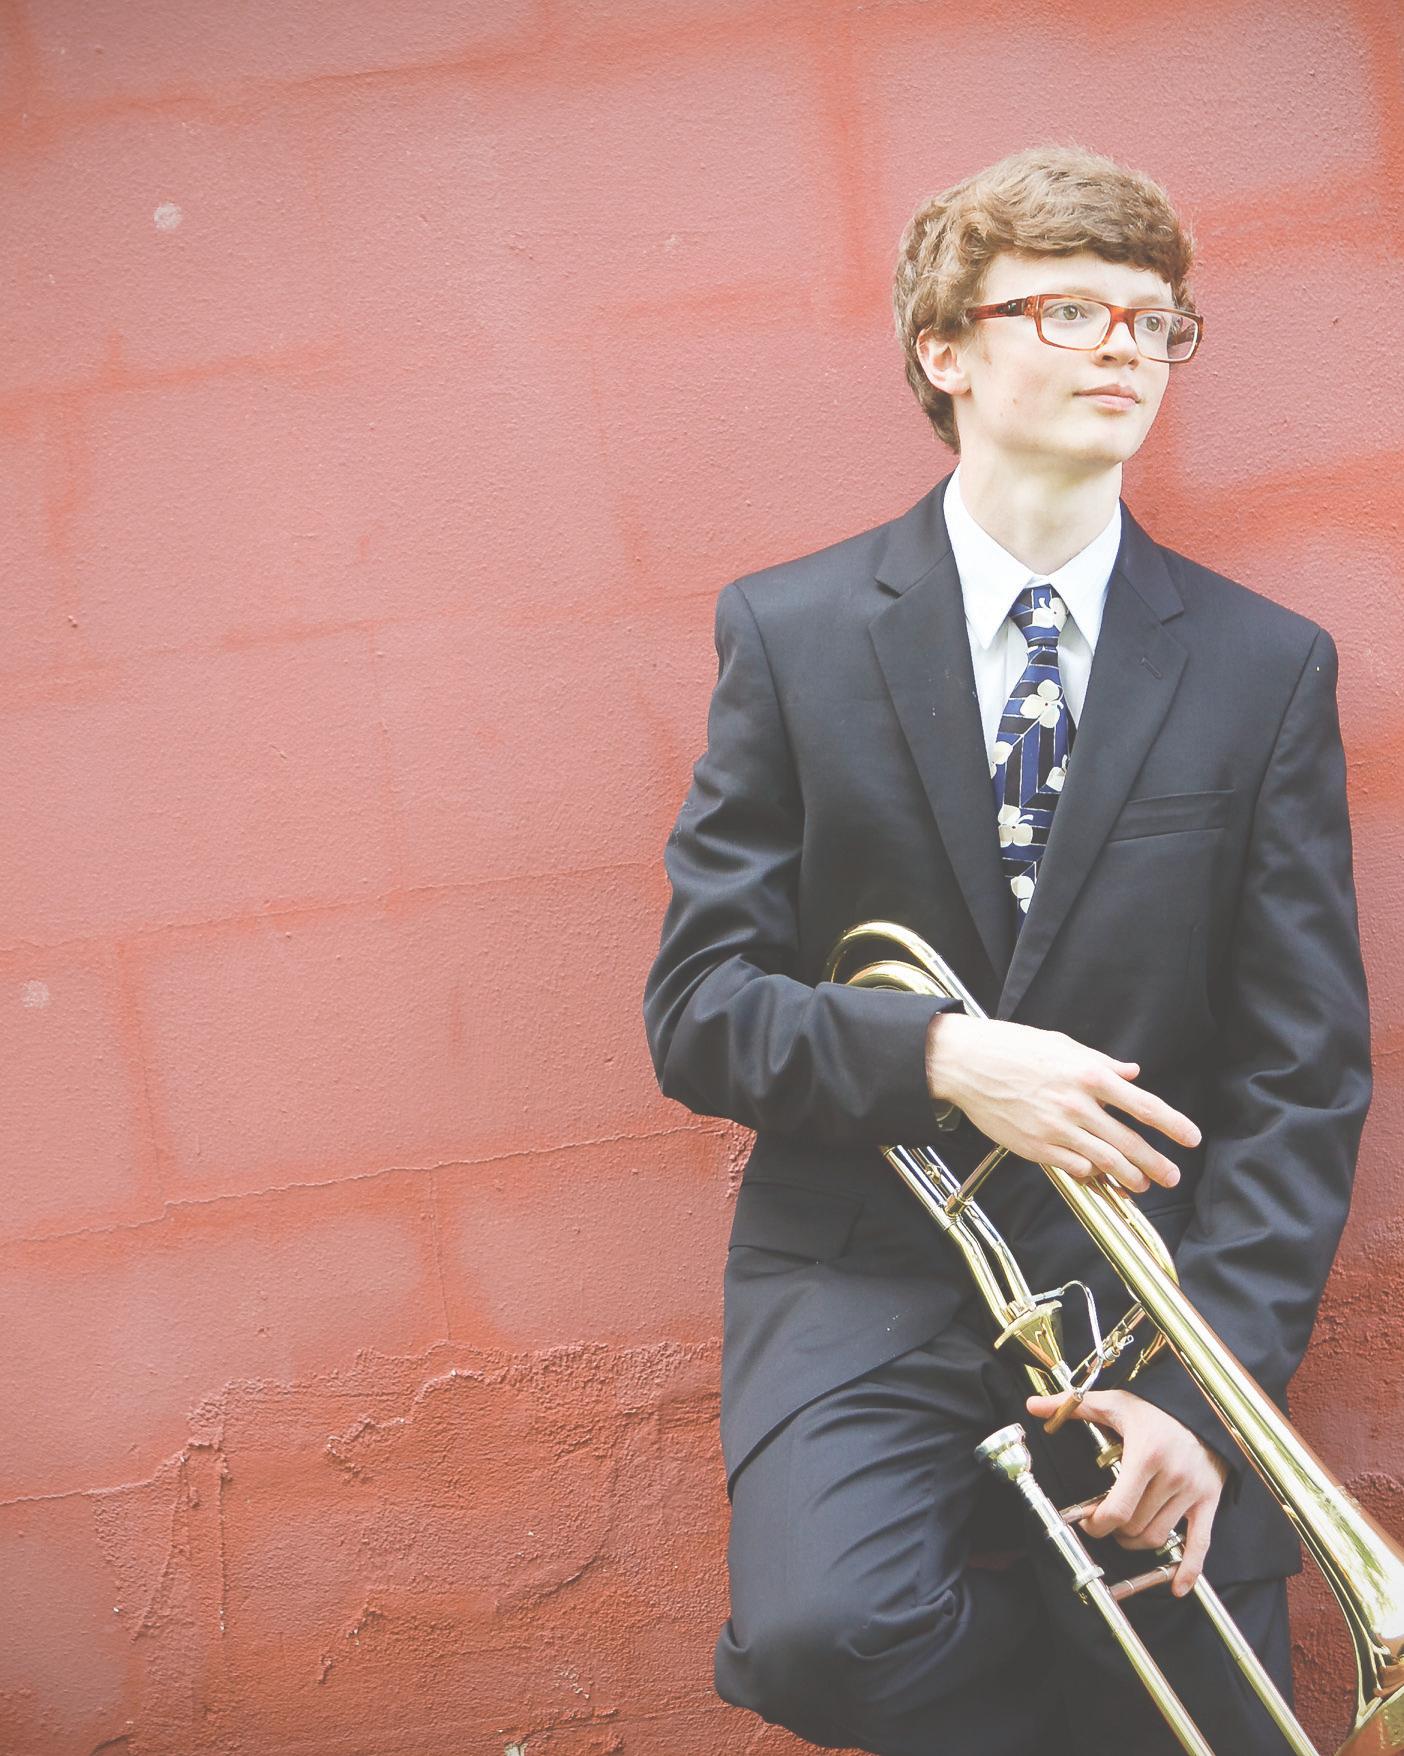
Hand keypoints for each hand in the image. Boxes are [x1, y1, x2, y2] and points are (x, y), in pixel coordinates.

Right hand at [925, 1013, 1198, 1193]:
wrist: (966, 1063)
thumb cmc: (1012, 1048)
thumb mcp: (1062, 1045)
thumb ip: (1102, 1062)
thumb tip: (1132, 1073)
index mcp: (1089, 1075)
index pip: (1144, 1105)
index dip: (1173, 1125)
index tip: (1191, 1138)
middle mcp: (1078, 1105)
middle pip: (1130, 1142)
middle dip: (1157, 1163)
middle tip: (1172, 1176)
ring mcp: (1057, 1129)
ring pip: (1106, 1162)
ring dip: (1128, 1176)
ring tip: (1140, 1184)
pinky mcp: (1036, 1147)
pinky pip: (1074, 1168)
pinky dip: (1090, 1174)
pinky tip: (1098, 1177)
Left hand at [1025, 1388, 1228, 1595]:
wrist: (1200, 1405)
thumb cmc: (1155, 1406)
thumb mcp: (1113, 1402)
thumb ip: (1071, 1405)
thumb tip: (1034, 1406)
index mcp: (1145, 1455)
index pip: (1118, 1509)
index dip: (1099, 1524)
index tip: (1089, 1523)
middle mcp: (1171, 1476)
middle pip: (1135, 1526)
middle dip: (1114, 1531)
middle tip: (1105, 1523)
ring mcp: (1192, 1491)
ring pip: (1159, 1537)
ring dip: (1137, 1542)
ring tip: (1126, 1531)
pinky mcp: (1209, 1500)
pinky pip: (1201, 1543)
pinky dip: (1190, 1569)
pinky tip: (1178, 1588)